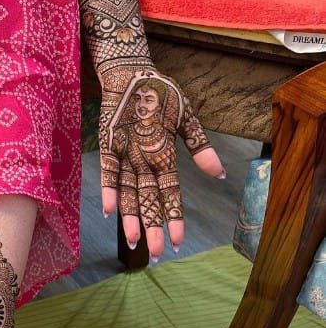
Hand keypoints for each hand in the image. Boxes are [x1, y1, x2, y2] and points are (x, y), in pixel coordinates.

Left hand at [98, 67, 224, 258]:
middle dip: (152, 227)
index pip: (171, 195)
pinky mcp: (108, 146)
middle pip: (149, 201)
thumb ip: (200, 146)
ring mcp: (126, 157)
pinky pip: (107, 172)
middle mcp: (144, 164)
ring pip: (128, 193)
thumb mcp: (187, 119)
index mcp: (165, 159)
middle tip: (155, 254)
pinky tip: (109, 210)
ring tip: (134, 241)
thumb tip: (220, 174)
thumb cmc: (162, 95)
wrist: (134, 73)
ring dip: (130, 217)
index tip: (177, 242)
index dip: (173, 218)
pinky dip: (108, 190)